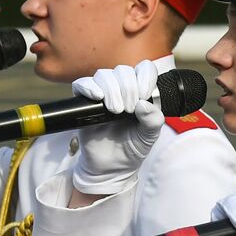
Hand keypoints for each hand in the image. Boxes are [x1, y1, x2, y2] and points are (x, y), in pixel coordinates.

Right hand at [70, 60, 164, 195]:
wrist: (112, 167)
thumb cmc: (132, 148)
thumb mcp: (150, 136)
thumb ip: (153, 120)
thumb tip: (144, 104)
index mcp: (140, 92)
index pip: (144, 69)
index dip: (145, 77)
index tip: (145, 94)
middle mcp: (121, 89)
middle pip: (122, 71)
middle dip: (128, 88)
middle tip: (129, 110)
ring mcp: (102, 95)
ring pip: (104, 75)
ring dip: (112, 90)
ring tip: (116, 111)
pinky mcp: (84, 103)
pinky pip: (81, 84)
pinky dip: (89, 87)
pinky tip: (98, 98)